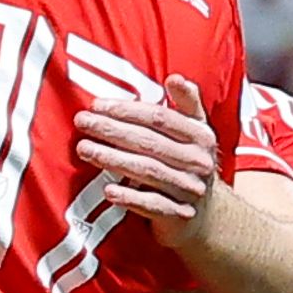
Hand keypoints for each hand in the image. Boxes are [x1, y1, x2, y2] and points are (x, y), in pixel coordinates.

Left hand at [74, 74, 223, 243]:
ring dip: (113, 159)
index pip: (160, 118)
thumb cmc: (192, 163)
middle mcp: (198, 161)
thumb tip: (175, 77)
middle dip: (112, 130)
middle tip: (82, 122)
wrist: (211, 215)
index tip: (97, 105)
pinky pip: (152, 205)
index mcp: (201, 136)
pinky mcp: (178, 215)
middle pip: (149, 142)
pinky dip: (130, 198)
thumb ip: (187, 102)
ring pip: (147, 170)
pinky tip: (108, 190)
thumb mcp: (197, 130)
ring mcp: (189, 190)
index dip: (127, 110)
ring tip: (85, 150)